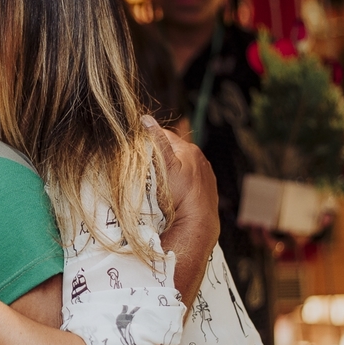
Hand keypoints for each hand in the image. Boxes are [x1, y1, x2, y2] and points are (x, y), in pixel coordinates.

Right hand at [144, 115, 219, 247]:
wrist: (197, 225)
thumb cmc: (179, 195)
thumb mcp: (164, 166)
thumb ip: (157, 142)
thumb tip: (146, 120)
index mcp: (189, 149)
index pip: (164, 135)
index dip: (148, 140)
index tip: (136, 150)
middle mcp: (200, 159)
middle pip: (173, 150)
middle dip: (159, 155)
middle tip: (144, 167)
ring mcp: (204, 175)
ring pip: (181, 165)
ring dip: (169, 169)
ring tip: (157, 181)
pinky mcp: (207, 189)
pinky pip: (189, 179)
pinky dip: (180, 181)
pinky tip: (173, 191)